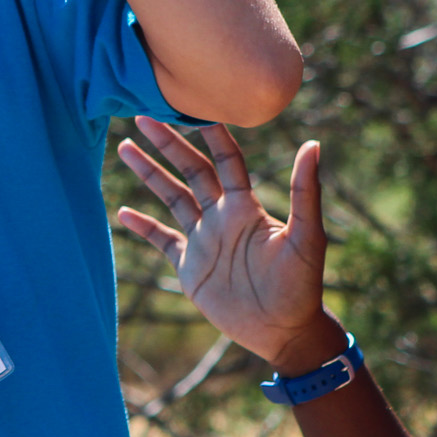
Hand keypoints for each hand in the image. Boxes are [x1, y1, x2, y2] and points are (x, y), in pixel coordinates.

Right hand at [116, 119, 340, 372]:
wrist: (284, 330)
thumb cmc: (302, 284)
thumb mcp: (307, 237)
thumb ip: (305, 191)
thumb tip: (314, 144)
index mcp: (246, 206)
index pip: (225, 160)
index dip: (210, 135)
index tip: (191, 107)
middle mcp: (222, 216)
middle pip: (191, 171)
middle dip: (168, 144)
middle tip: (142, 116)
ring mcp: (204, 239)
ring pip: (171, 197)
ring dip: (150, 174)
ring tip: (124, 148)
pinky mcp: (191, 266)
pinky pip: (162, 240)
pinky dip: (142, 227)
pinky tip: (122, 212)